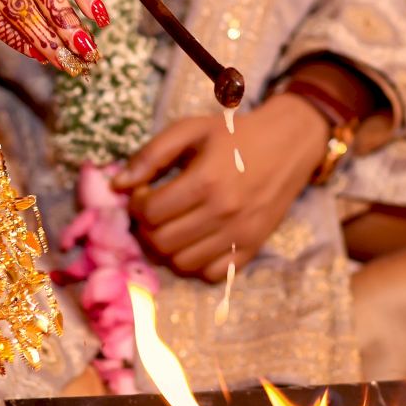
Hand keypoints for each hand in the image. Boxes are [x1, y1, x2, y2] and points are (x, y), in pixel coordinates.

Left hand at [112, 95, 329, 279]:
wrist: (288, 144)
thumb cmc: (234, 135)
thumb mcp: (190, 130)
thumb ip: (150, 155)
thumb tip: (117, 185)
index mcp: (205, 181)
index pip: (150, 212)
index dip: (136, 204)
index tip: (143, 193)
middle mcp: (223, 213)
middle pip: (161, 242)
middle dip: (146, 229)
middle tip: (153, 212)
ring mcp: (239, 235)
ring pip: (182, 263)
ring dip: (167, 248)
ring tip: (172, 226)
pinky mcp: (252, 248)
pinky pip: (211, 275)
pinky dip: (195, 263)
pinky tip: (194, 240)